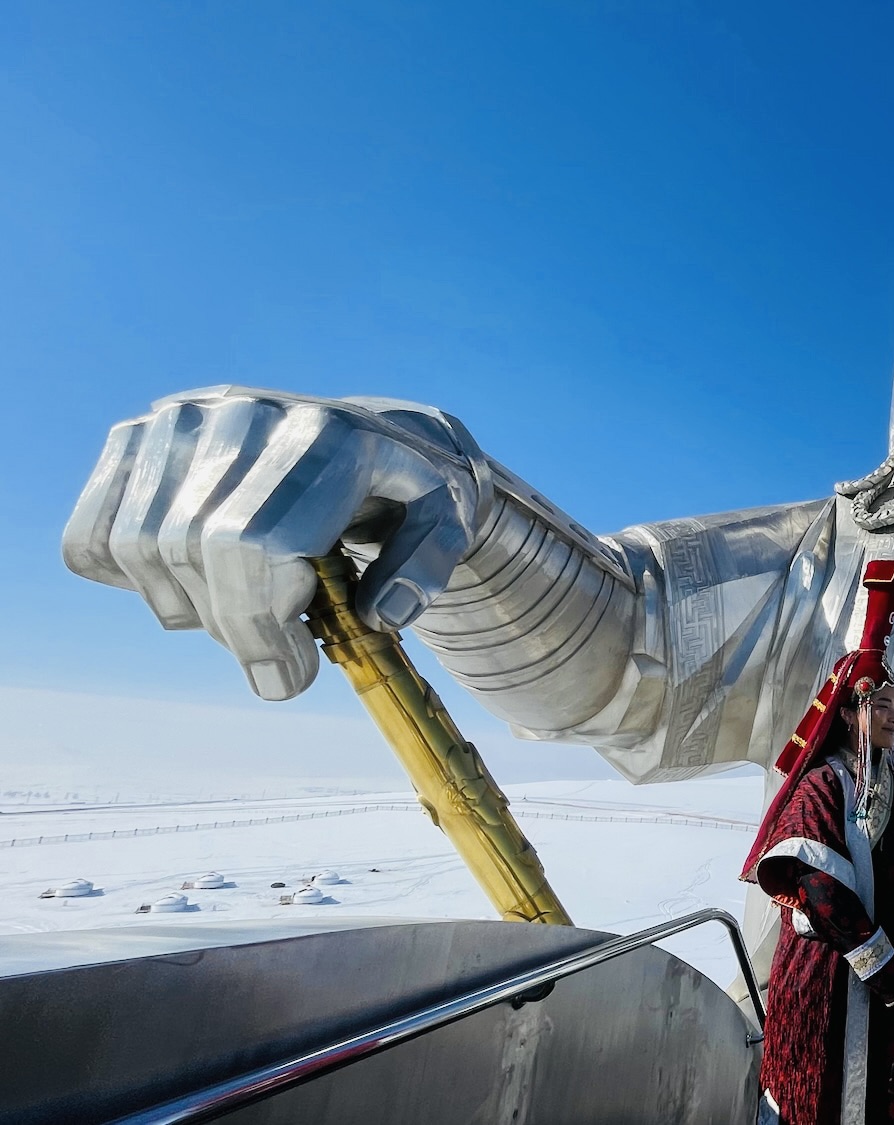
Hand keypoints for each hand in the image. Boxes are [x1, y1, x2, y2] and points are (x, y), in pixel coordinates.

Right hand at [62, 387, 488, 700]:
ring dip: (186, 607)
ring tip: (247, 608)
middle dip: (232, 628)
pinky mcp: (139, 435)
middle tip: (276, 656)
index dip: (258, 627)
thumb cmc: (405, 487)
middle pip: (193, 551)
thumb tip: (381, 615)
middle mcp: (244, 414)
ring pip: (139, 548)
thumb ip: (427, 567)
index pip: (252, 544)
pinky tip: (194, 582)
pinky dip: (130, 581)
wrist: (368, 430)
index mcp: (327, 436)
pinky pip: (93, 536)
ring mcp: (182, 418)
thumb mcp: (446, 520)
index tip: (288, 678)